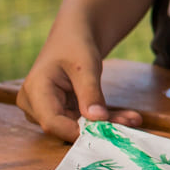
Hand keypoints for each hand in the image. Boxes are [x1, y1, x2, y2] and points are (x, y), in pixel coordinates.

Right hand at [16, 34, 141, 141]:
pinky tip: (127, 117)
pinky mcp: (61, 112)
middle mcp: (35, 105)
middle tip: (130, 123)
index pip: (52, 122)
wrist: (73, 37)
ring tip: (134, 119)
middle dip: (98, 128)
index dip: (77, 131)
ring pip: (78, 126)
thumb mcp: (86, 66)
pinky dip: (104, 119)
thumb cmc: (75, 45)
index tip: (106, 132)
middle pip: (66, 126)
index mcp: (35, 91)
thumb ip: (90, 93)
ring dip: (106, 125)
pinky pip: (83, 121)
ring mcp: (46, 110)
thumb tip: (98, 119)